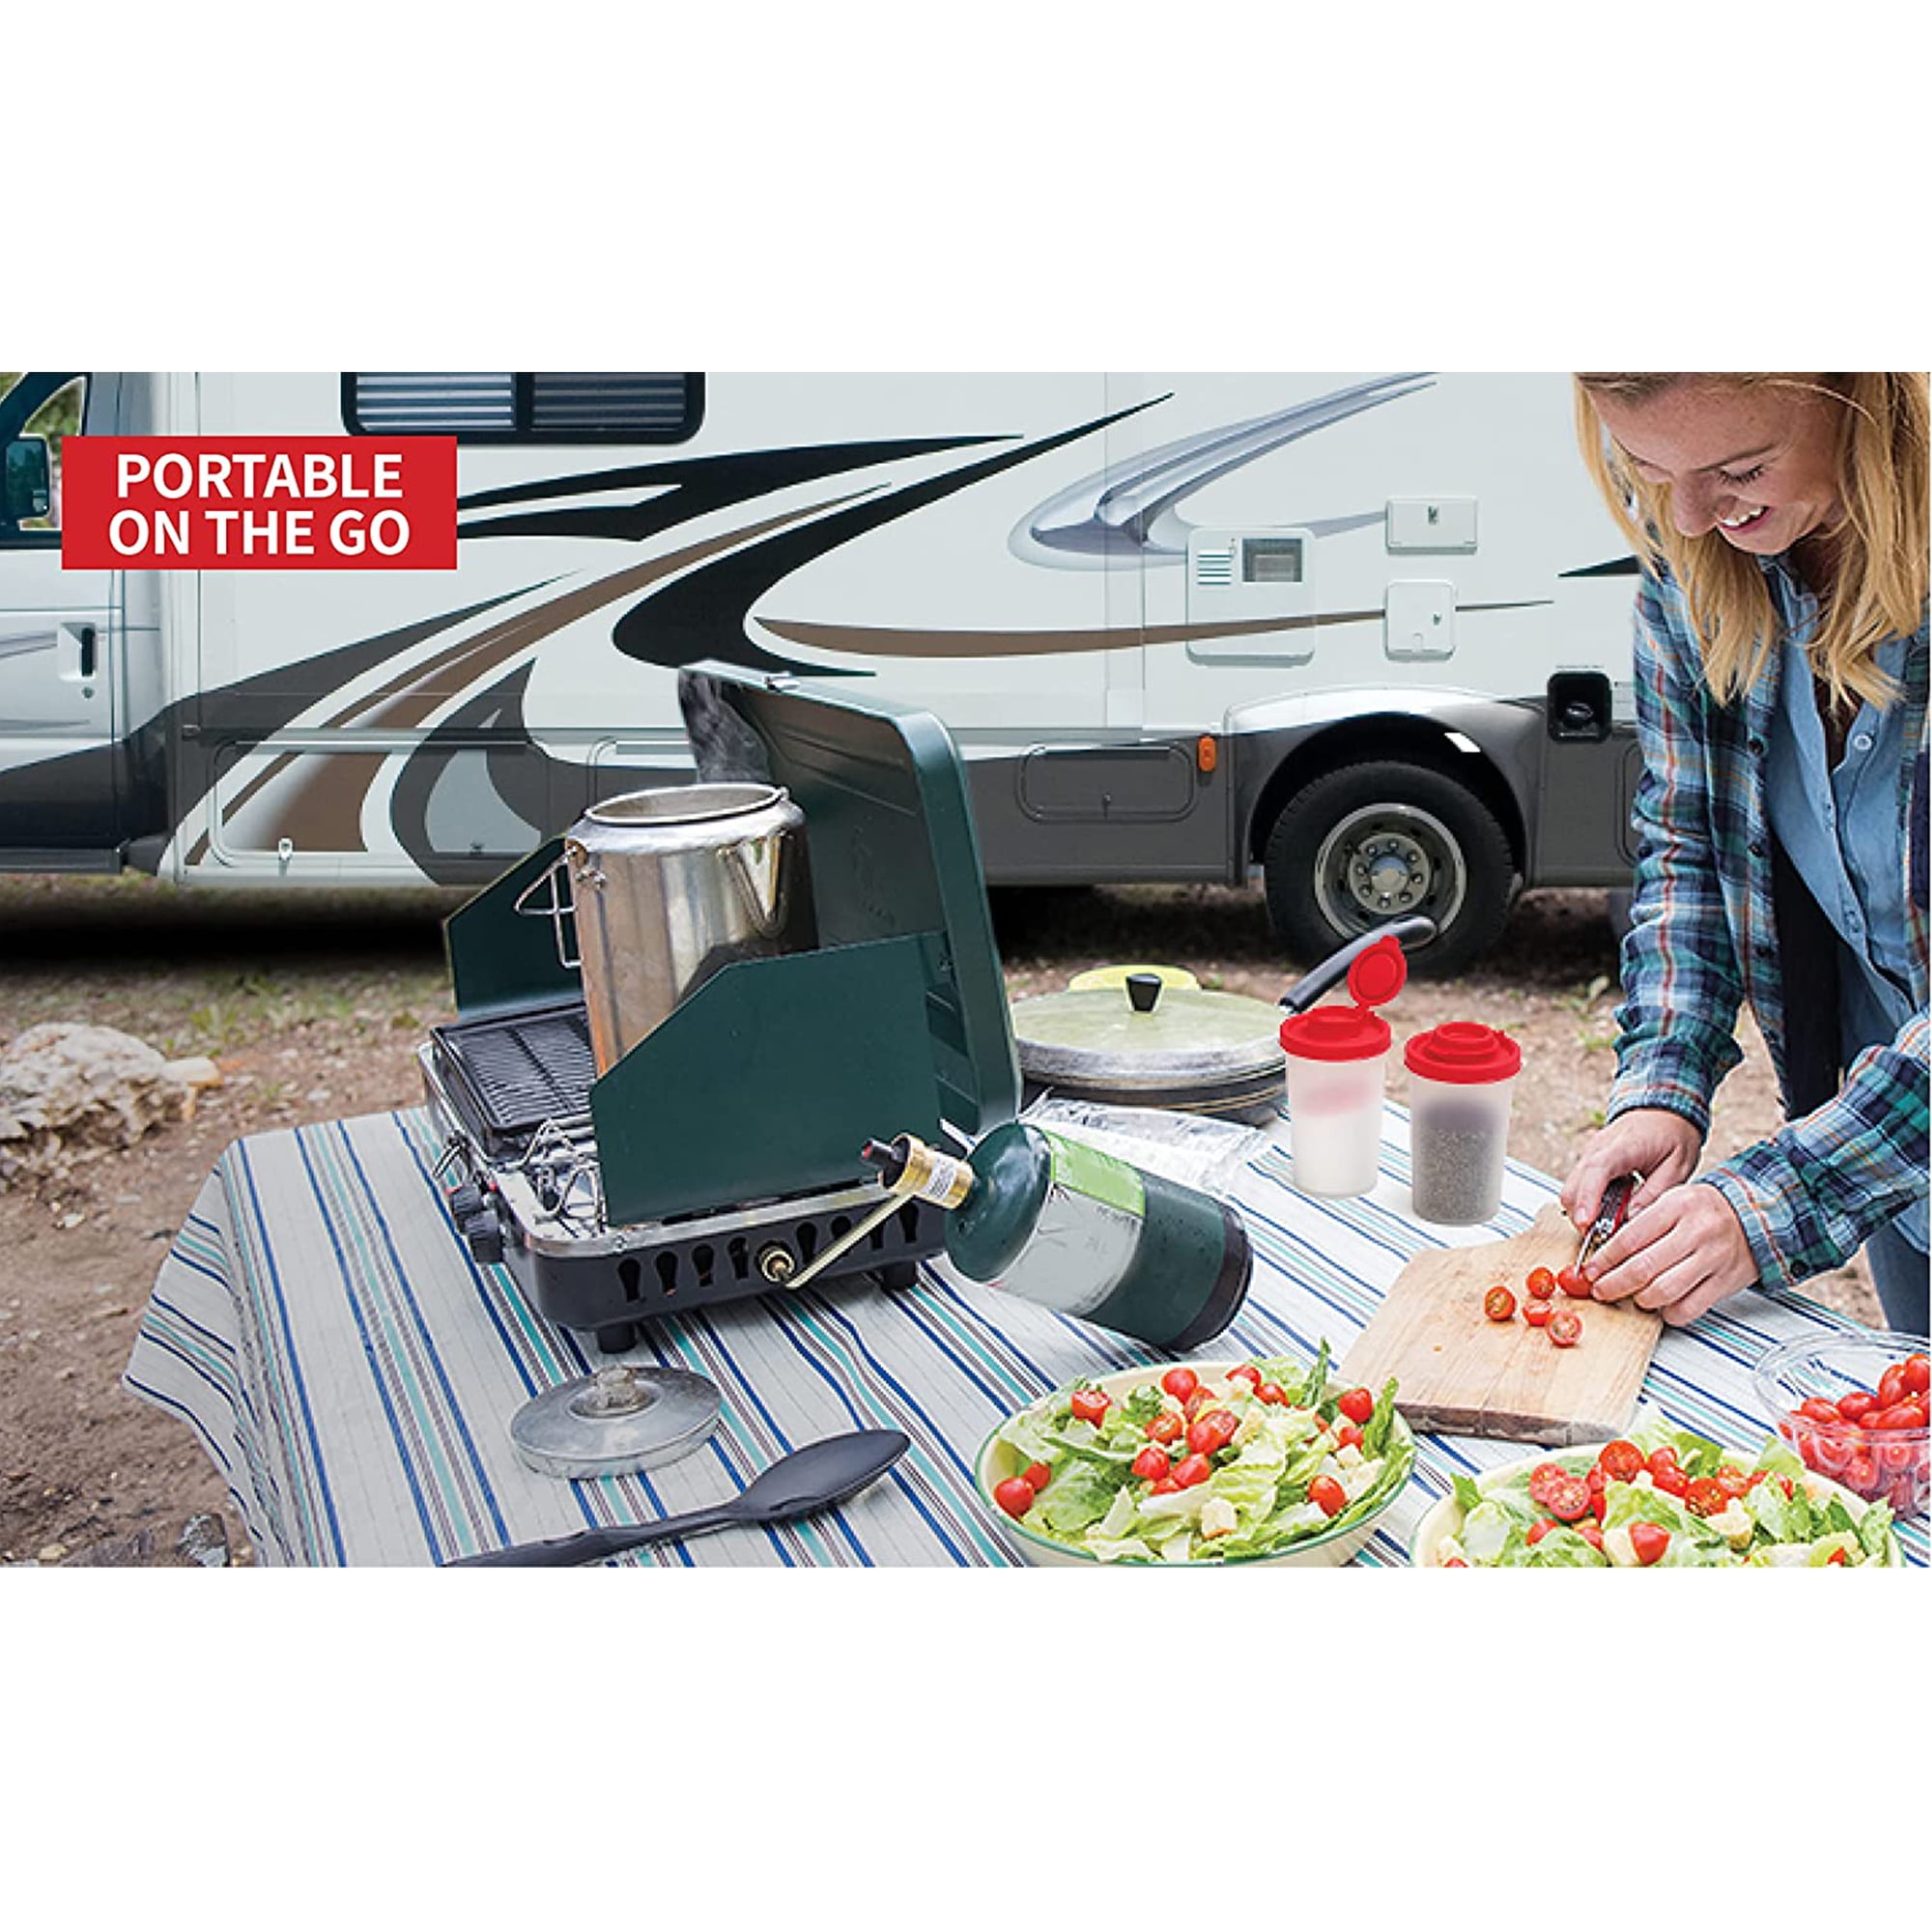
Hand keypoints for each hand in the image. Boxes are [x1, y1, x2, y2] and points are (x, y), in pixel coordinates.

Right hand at [1560, 1108, 1702, 1230]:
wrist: (1664, 1110)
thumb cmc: (1673, 1136)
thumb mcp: (1677, 1167)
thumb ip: (1654, 1194)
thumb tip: (1632, 1219)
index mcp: (1623, 1146)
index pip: (1596, 1171)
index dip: (1588, 1199)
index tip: (1587, 1224)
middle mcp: (1597, 1149)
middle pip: (1573, 1186)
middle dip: (1583, 1216)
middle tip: (1605, 1236)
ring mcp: (1589, 1154)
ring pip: (1571, 1190)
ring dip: (1584, 1212)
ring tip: (1610, 1225)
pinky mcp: (1589, 1162)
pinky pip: (1578, 1188)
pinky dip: (1587, 1204)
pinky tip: (1608, 1212)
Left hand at [1582, 1182, 1757, 1325]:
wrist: (1755, 1217)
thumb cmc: (1706, 1210)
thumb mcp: (1673, 1202)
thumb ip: (1643, 1223)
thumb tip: (1605, 1253)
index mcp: (1678, 1206)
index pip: (1630, 1237)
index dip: (1604, 1259)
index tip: (1590, 1270)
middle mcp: (1696, 1231)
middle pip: (1643, 1267)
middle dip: (1614, 1284)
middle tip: (1601, 1289)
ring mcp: (1713, 1258)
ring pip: (1664, 1291)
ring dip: (1640, 1300)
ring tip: (1632, 1297)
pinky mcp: (1725, 1282)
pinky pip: (1689, 1308)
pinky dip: (1669, 1313)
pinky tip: (1661, 1306)